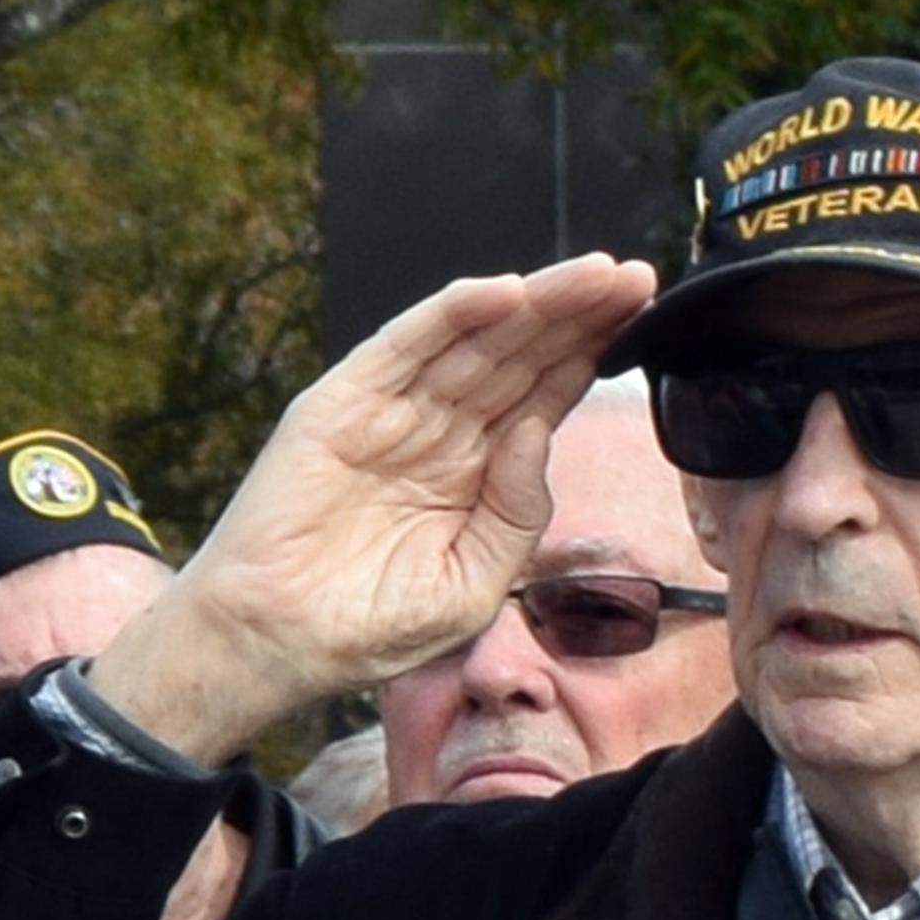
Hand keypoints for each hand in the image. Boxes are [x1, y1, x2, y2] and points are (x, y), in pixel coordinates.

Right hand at [90, 255, 656, 761]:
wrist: (276, 644)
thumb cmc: (367, 626)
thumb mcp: (472, 583)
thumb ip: (517, 512)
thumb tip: (542, 433)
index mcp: (474, 473)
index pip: (543, 397)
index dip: (590, 356)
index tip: (643, 320)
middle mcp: (438, 431)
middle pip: (520, 357)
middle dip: (578, 317)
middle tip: (635, 278)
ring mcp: (391, 411)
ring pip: (475, 341)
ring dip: (535, 304)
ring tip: (594, 276)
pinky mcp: (343, 400)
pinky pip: (406, 344)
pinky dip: (454, 314)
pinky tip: (507, 294)